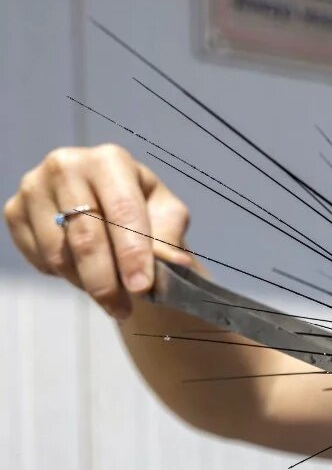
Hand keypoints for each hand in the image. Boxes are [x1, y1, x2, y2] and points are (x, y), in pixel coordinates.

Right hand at [4, 144, 194, 319]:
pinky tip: (85, 274)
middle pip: (86, 237)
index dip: (133, 252)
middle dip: (108, 281)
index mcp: (110, 160)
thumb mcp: (168, 219)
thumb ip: (170, 239)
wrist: (112, 211)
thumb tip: (178, 263)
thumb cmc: (146, 212)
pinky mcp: (15, 210)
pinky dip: (65, 276)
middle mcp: (66, 164)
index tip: (142, 287)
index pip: (122, 210)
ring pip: (60, 254)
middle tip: (124, 310)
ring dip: (87, 284)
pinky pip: (39, 258)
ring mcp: (34, 186)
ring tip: (112, 298)